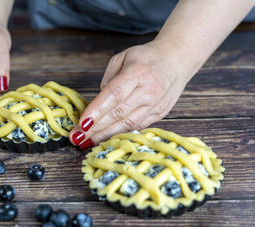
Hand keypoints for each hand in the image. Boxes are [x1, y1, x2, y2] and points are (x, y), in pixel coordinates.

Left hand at [69, 42, 187, 149]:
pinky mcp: (160, 114)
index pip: (113, 94)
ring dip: (106, 135)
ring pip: (128, 124)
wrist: (177, 60)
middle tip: (77, 137)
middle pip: (118, 113)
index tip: (81, 123)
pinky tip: (106, 138)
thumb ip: (109, 79)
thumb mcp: (123, 57)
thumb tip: (98, 104)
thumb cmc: (146, 58)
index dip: (96, 111)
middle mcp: (148, 91)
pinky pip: (137, 127)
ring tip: (88, 142)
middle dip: (96, 128)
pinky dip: (120, 134)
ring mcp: (156, 104)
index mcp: (137, 72)